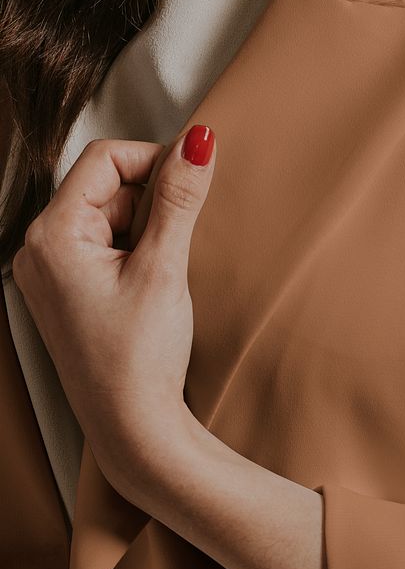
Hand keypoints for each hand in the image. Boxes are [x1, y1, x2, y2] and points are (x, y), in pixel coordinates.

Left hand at [11, 124, 215, 487]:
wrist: (133, 428)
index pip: (104, 158)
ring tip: (161, 268)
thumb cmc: (140, 358)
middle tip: (175, 239)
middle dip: (149, 198)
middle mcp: (40, 248)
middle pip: (104, 183)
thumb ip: (180, 197)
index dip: (153, 160)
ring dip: (144, 223)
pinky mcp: (67, 285)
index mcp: (52, 236)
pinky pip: (102, 238)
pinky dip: (134, 244)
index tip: (190, 182)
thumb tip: (200, 140)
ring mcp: (50, 269)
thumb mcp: (164, 267)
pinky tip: (150, 278)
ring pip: (107, 210)